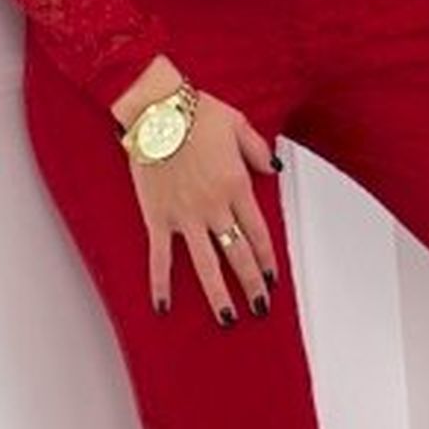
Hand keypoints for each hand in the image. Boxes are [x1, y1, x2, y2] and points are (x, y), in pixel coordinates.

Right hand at [127, 90, 281, 323]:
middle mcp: (214, 206)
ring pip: (207, 264)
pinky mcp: (158, 217)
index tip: (272, 278)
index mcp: (236, 185)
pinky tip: (163, 305)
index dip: (266, 259)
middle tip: (259, 307)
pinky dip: (161, 282)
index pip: (258, 232)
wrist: (156, 109)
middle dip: (251, 285)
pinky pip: (161, 257)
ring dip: (218, 294)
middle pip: (238, 254)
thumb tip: (272, 168)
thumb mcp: (238, 124)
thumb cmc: (195, 111)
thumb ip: (257, 150)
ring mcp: (186, 216)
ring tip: (227, 319)